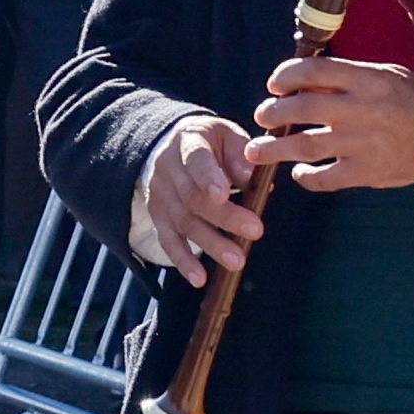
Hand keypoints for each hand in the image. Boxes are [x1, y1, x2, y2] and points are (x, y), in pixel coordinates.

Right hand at [145, 111, 265, 285]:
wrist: (168, 145)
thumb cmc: (209, 143)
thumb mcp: (226, 135)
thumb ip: (240, 153)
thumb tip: (251, 176)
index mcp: (188, 143)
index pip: (196, 160)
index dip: (208, 177)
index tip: (223, 194)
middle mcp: (169, 171)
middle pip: (194, 198)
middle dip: (225, 217)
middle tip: (255, 231)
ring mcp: (161, 197)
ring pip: (184, 223)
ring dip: (210, 244)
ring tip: (237, 260)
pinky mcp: (159, 218)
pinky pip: (168, 241)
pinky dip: (183, 261)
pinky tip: (199, 278)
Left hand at [250, 54, 413, 192]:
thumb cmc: (409, 100)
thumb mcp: (382, 75)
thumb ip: (345, 76)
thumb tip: (300, 80)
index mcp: (366, 80)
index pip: (315, 70)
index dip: (286, 76)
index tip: (274, 85)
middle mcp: (361, 110)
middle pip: (303, 108)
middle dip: (273, 113)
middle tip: (261, 116)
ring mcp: (362, 143)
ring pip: (306, 146)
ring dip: (275, 149)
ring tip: (256, 151)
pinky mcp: (367, 172)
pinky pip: (327, 179)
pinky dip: (307, 177)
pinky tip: (299, 173)